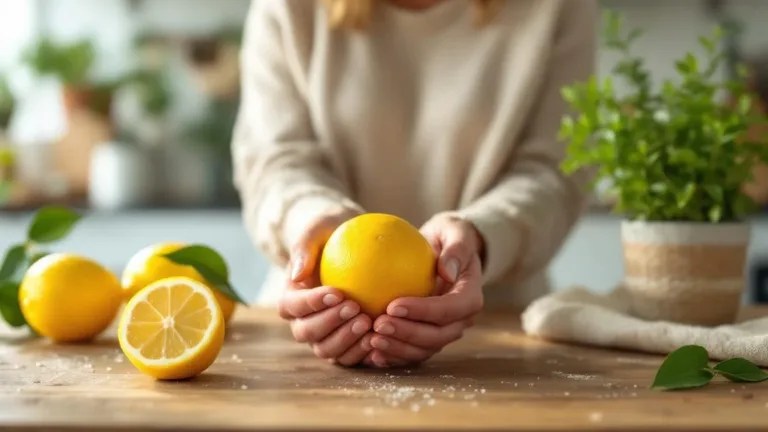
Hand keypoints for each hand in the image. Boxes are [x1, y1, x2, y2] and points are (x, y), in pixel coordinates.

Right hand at [278, 208, 372, 365]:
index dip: (312, 303)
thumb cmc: (333, 232)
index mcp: (291, 298)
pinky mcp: (347, 345)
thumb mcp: (319, 227)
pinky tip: (382, 337)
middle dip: (330, 324)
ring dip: (346, 340)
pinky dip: (364, 352)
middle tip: (355, 308)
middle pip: (306, 333)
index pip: (292, 306)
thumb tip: (297, 273)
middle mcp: (303, 322)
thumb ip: (305, 246)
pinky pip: (351, 356)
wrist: (354, 245)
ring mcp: (324, 337)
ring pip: (327, 350)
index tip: (337, 292)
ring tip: (368, 322)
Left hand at [366, 214, 484, 367]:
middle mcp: (460, 321)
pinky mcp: (427, 338)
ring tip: (371, 339)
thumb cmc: (449, 237)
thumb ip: (456, 249)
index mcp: (470, 297)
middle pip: (437, 336)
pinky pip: (411, 352)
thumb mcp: (456, 232)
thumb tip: (447, 271)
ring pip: (423, 350)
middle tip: (377, 324)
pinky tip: (370, 352)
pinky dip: (392, 356)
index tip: (393, 305)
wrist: (446, 252)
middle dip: (407, 334)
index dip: (423, 311)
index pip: (450, 309)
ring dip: (397, 348)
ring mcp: (444, 332)